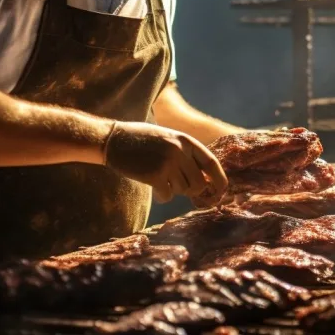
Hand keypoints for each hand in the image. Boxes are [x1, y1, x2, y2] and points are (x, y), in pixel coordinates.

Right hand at [104, 121, 227, 204]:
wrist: (113, 139)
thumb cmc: (142, 140)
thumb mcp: (168, 138)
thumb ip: (186, 154)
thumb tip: (206, 181)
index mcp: (185, 140)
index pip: (211, 163)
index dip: (219, 180)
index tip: (221, 192)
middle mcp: (179, 150)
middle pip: (199, 183)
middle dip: (192, 190)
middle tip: (179, 186)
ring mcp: (167, 162)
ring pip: (183, 190)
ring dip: (173, 190)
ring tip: (160, 179)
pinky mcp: (154, 175)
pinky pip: (167, 195)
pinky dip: (162, 196)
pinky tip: (153, 186)